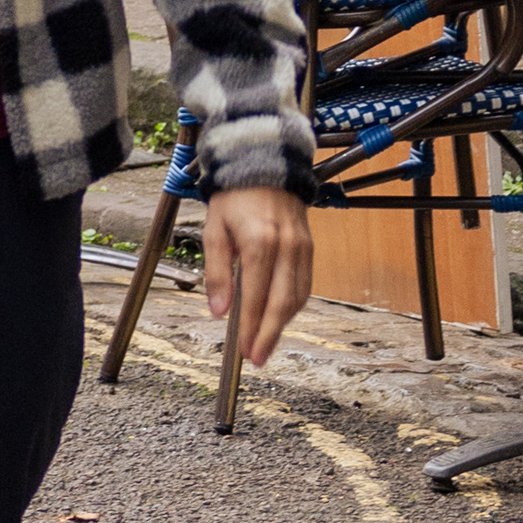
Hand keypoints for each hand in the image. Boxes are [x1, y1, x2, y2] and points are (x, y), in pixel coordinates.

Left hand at [202, 180, 314, 372]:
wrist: (264, 165)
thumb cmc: (234, 197)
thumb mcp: (213, 231)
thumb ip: (217, 272)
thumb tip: (219, 311)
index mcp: (259, 242)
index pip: (256, 296)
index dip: (251, 328)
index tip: (245, 351)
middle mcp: (286, 246)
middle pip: (282, 303)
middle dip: (270, 335)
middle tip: (258, 357)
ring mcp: (301, 246)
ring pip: (298, 296)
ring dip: (283, 324)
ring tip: (266, 343)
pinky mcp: (309, 246)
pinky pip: (305, 283)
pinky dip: (293, 305)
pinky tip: (280, 317)